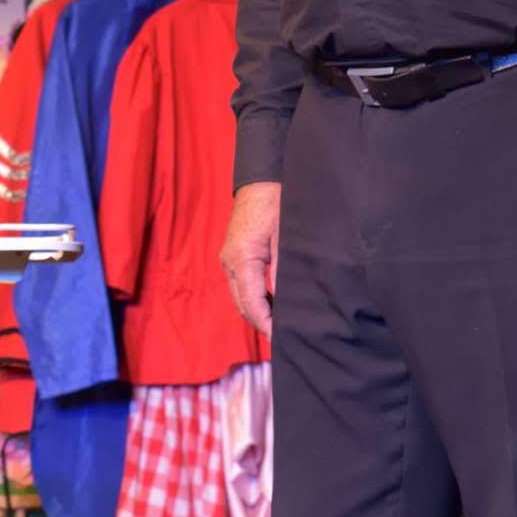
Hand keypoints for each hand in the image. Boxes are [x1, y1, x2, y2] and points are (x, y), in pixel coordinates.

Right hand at [221, 181, 281, 335]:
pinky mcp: (233, 256)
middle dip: (261, 323)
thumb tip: (288, 302)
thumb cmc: (276, 202)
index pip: (252, 303)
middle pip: (243, 305)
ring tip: (280, 324)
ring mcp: (228, 260)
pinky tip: (273, 304)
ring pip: (241, 298)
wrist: (261, 178)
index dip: (266, 324)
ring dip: (258, 312)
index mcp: (241, 259)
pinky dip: (255, 299)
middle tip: (283, 338)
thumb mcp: (286, 238)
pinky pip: (242, 286)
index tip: (281, 338)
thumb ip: (285, 271)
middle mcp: (229, 263)